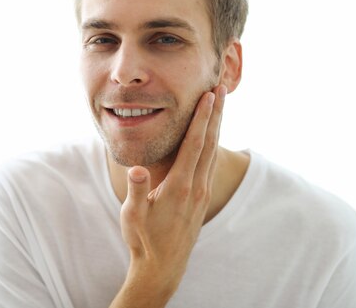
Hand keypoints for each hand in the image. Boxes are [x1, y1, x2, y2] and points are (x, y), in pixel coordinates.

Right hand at [110, 85, 226, 307]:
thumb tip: (137, 169)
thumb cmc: (144, 239)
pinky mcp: (200, 198)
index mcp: (180, 186)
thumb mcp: (133, 216)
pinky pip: (209, 162)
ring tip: (219, 106)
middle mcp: (196, 186)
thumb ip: (138, 191)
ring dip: (217, 126)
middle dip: (216, 114)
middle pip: (210, 142)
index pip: (194, 144)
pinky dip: (212, 143)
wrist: (163, 266)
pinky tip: (211, 137)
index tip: (208, 97)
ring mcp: (201, 192)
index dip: (201, 119)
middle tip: (221, 89)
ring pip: (212, 152)